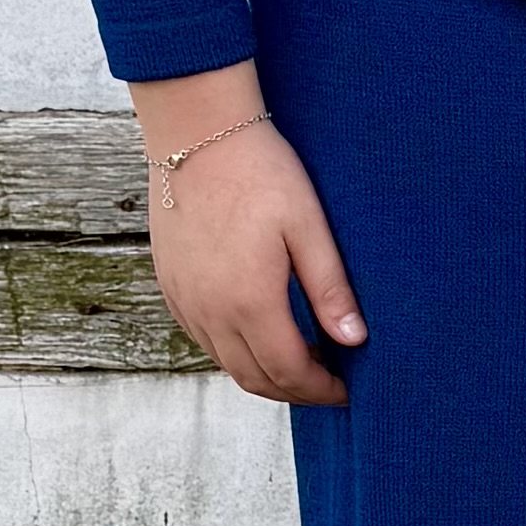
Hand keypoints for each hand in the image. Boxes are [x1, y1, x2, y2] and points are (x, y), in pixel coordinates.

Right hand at [131, 71, 366, 405]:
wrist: (196, 134)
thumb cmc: (260, 172)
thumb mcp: (308, 227)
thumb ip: (329, 289)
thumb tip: (354, 340)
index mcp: (249, 301)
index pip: (289, 371)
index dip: (320, 389)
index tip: (347, 390)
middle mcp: (210, 311)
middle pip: (254, 378)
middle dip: (295, 391)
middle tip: (328, 384)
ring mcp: (185, 300)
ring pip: (226, 363)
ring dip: (264, 374)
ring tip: (301, 363)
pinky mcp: (171, 285)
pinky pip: (203, 339)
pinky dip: (234, 352)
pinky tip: (260, 335)